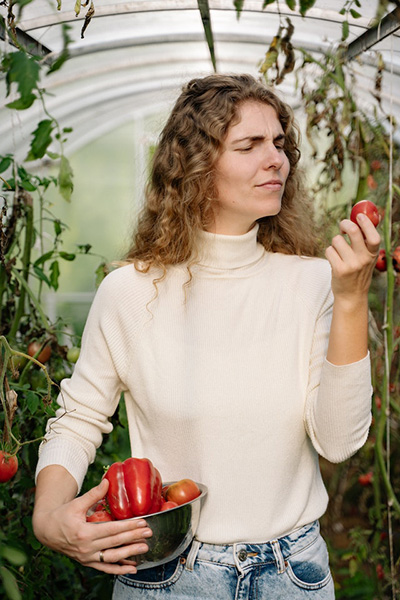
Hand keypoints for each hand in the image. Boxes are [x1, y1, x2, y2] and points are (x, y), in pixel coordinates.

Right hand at [33, 478, 151, 573]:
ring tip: (144, 548)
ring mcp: (87, 557)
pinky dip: (118, 569)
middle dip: (134, 538)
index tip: (142, 522)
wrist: (47, 531)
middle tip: (149, 533)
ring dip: (129, 554)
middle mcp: (86, 548)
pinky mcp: (87, 562)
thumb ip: (93, 494)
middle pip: (115, 543)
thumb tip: (107, 481)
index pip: (112, 530)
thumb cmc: (62, 515)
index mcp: (84, 532)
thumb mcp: (76, 503)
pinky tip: (131, 568)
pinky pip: (105, 568)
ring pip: (112, 558)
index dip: (128, 527)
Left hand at [325, 213, 380, 304]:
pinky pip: (329, 250)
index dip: (366, 223)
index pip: (374, 236)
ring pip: (337, 240)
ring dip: (335, 242)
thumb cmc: (358, 272)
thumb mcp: (366, 258)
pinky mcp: (339, 270)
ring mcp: (351, 265)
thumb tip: (359, 219)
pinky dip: (329, 252)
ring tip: (339, 252)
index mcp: (373, 254)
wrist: (351, 295)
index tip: (359, 216)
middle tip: (342, 226)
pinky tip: (334, 260)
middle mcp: (364, 259)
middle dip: (345, 224)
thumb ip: (364, 242)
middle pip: (353, 231)